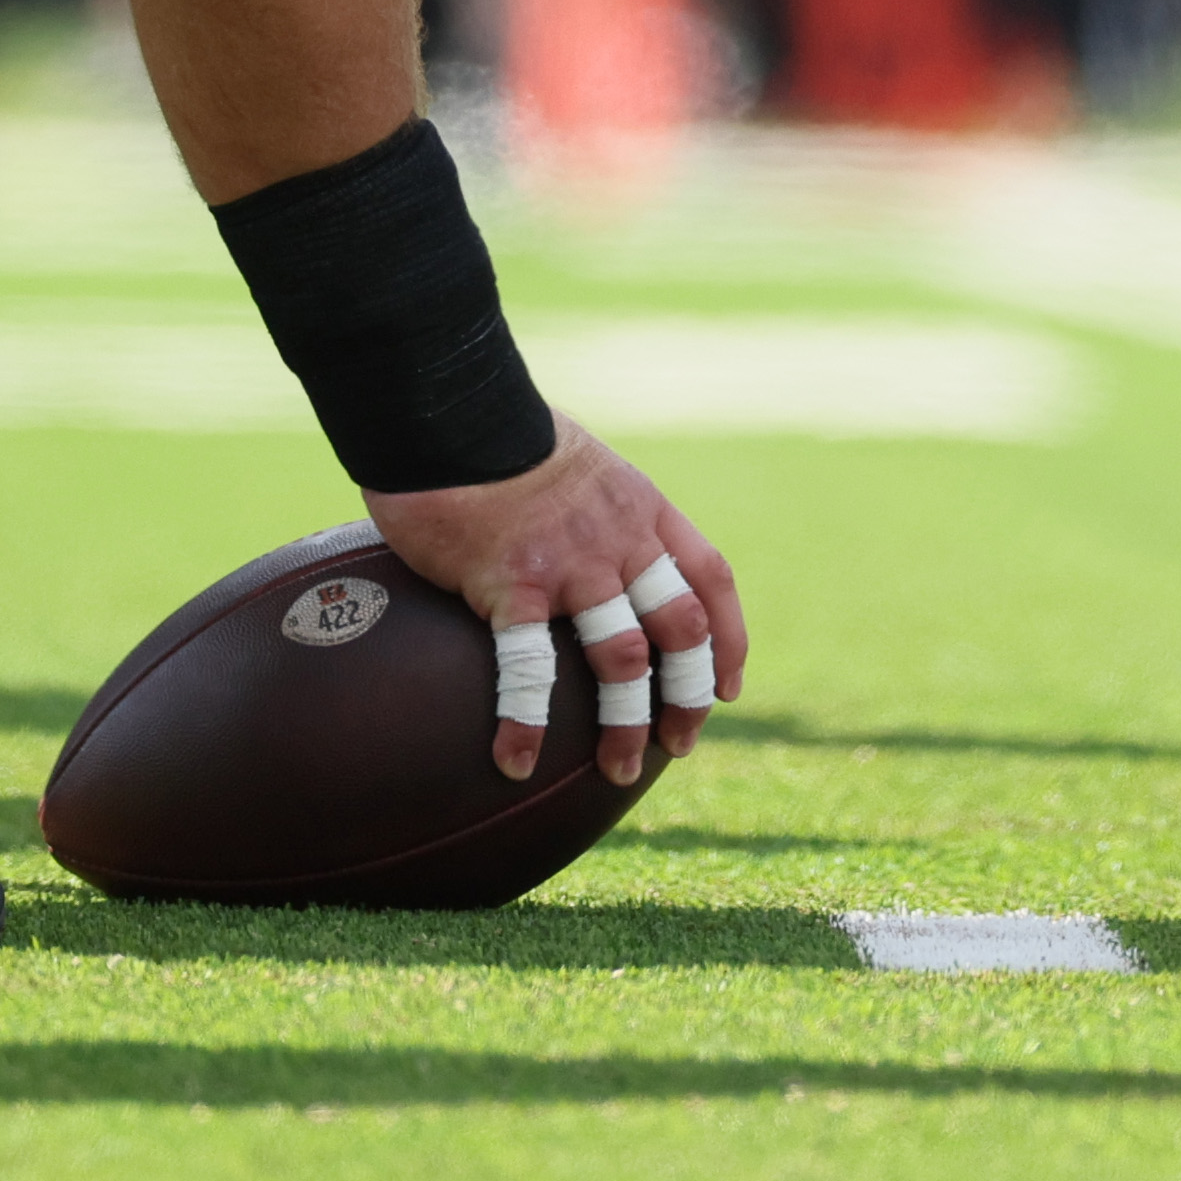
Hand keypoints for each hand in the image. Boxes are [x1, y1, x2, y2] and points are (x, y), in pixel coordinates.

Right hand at [361, 418, 742, 786]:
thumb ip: (594, 505)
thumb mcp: (575, 459)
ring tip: (617, 770)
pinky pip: (528, 667)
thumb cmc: (498, 432)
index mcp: (641, 508)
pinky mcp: (512, 584)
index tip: (727, 688)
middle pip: (682, 629)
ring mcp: (570, 564)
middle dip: (690, 695)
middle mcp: (619, 540)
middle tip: (680, 743)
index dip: (728, 639)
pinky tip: (514, 760)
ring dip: (625, 724)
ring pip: (623, 659)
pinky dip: (525, 721)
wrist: (452, 410)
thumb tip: (582, 531)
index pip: (710, 578)